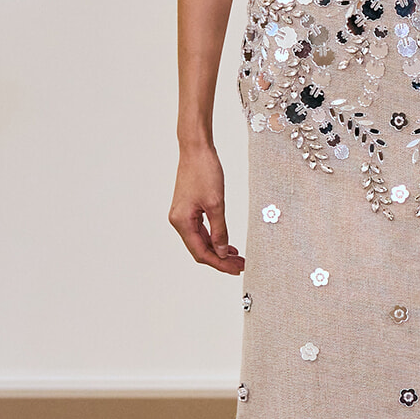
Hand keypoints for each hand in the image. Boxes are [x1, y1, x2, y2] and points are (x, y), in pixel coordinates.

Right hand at [169, 142, 244, 273]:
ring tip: (237, 258)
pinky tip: (227, 244)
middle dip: (220, 259)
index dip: (219, 263)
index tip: (236, 269)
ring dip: (218, 250)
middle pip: (200, 249)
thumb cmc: (204, 171)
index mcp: (182, 222)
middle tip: (241, 266)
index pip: (201, 252)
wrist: (196, 149)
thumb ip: (219, 231)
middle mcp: (178, 221)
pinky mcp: (189, 209)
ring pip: (201, 241)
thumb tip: (221, 252)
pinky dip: (214, 238)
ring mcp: (183, 215)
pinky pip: (201, 230)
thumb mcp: (216, 204)